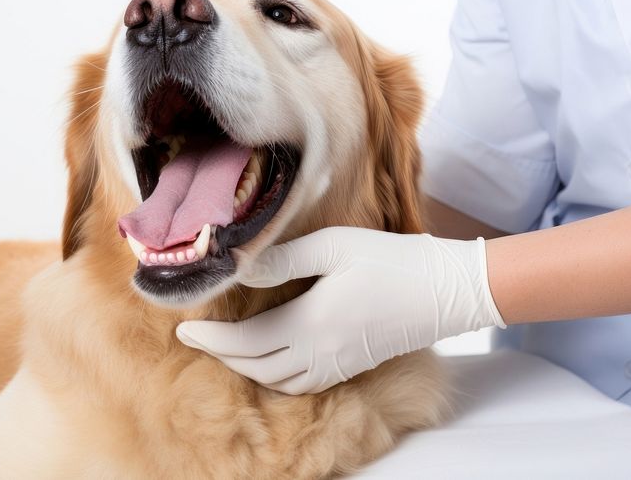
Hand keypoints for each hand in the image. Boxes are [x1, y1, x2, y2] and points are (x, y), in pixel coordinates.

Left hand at [176, 227, 505, 393]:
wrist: (446, 290)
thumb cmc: (391, 260)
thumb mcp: (334, 247)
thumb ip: (284, 260)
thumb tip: (242, 268)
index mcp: (311, 323)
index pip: (246, 342)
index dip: (212, 340)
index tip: (183, 331)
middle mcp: (320, 353)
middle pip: (256, 366)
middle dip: (220, 354)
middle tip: (192, 340)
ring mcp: (337, 364)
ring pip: (277, 381)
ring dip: (245, 368)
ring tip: (224, 349)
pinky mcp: (351, 364)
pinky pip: (301, 384)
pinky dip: (274, 378)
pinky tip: (268, 362)